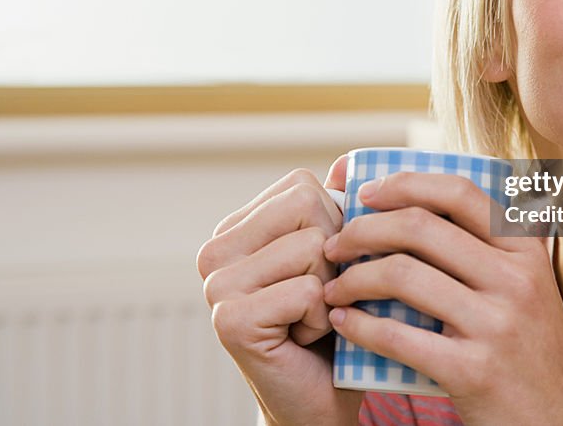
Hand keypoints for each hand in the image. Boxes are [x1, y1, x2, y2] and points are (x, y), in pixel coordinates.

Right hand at [196, 158, 363, 425]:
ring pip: (313, 248)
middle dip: (334, 255)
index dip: (333, 226)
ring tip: (309, 318)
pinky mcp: (230, 320)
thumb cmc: (332, 324)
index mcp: (235, 228)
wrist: (317, 400)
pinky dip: (322, 319)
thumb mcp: (337, 257)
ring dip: (330, 290)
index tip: (319, 268)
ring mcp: (216, 285)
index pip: (303, 186)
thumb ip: (337, 208)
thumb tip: (347, 161)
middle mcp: (215, 251)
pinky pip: (309, 291)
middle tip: (316, 297)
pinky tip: (301, 339)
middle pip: (309, 208)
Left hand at [322, 172, 562, 425]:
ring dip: (352, 278)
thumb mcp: (526, 289)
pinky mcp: (475, 371)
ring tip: (332, 289)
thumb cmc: (530, 352)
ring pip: (403, 275)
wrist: (561, 425)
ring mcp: (497, 325)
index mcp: (526, 250)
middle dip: (362, 230)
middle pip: (420, 227)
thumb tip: (409, 206)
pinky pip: (399, 336)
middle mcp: (516, 279)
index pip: (458, 192)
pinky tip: (342, 323)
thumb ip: (483, 251)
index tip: (365, 192)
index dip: (404, 183)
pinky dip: (359, 326)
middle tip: (334, 245)